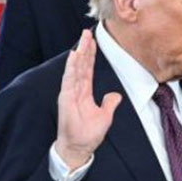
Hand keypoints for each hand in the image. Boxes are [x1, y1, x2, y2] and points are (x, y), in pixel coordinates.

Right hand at [54, 30, 121, 169]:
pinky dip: (73, 67)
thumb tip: (115, 95)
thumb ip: (109, 103)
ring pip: (76, 68)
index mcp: (84, 92)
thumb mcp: (105, 116)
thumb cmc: (88, 134)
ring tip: (83, 38)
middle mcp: (76, 90)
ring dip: (80, 53)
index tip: (93, 41)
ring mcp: (70, 93)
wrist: (78, 148)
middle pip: (81, 65)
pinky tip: (75, 55)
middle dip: (85, 48)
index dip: (91, 55)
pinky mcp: (66, 98)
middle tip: (87, 32)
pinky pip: (70, 79)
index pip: (88, 69)